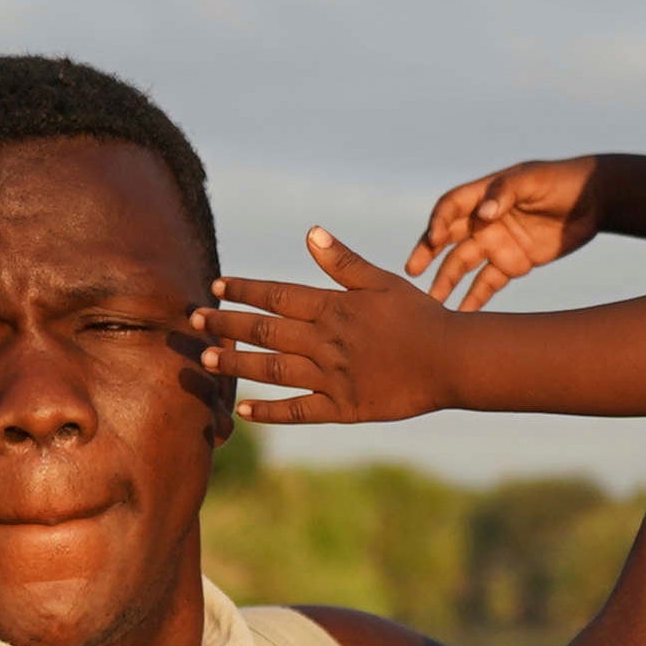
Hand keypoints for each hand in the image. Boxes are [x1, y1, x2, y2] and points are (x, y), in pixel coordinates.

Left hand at [204, 228, 462, 424]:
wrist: (452, 361)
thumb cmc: (420, 316)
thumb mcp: (382, 282)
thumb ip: (343, 262)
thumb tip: (310, 233)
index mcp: (333, 308)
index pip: (277, 295)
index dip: (244, 290)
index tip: (217, 286)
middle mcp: (325, 342)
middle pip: (264, 331)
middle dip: (226, 324)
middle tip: (194, 321)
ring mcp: (332, 378)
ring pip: (272, 370)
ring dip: (237, 364)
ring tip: (207, 359)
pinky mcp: (343, 408)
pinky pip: (298, 412)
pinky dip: (269, 413)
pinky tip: (243, 411)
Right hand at [408, 157, 603, 306]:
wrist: (595, 201)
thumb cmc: (561, 181)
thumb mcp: (534, 180)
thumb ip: (506, 193)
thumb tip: (485, 212)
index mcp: (484, 195)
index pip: (451, 207)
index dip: (439, 221)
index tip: (434, 239)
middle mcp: (485, 220)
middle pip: (449, 238)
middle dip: (429, 253)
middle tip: (413, 271)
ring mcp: (498, 243)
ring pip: (464, 264)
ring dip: (447, 281)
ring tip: (433, 302)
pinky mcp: (514, 263)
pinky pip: (488, 283)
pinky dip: (474, 298)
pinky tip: (461, 315)